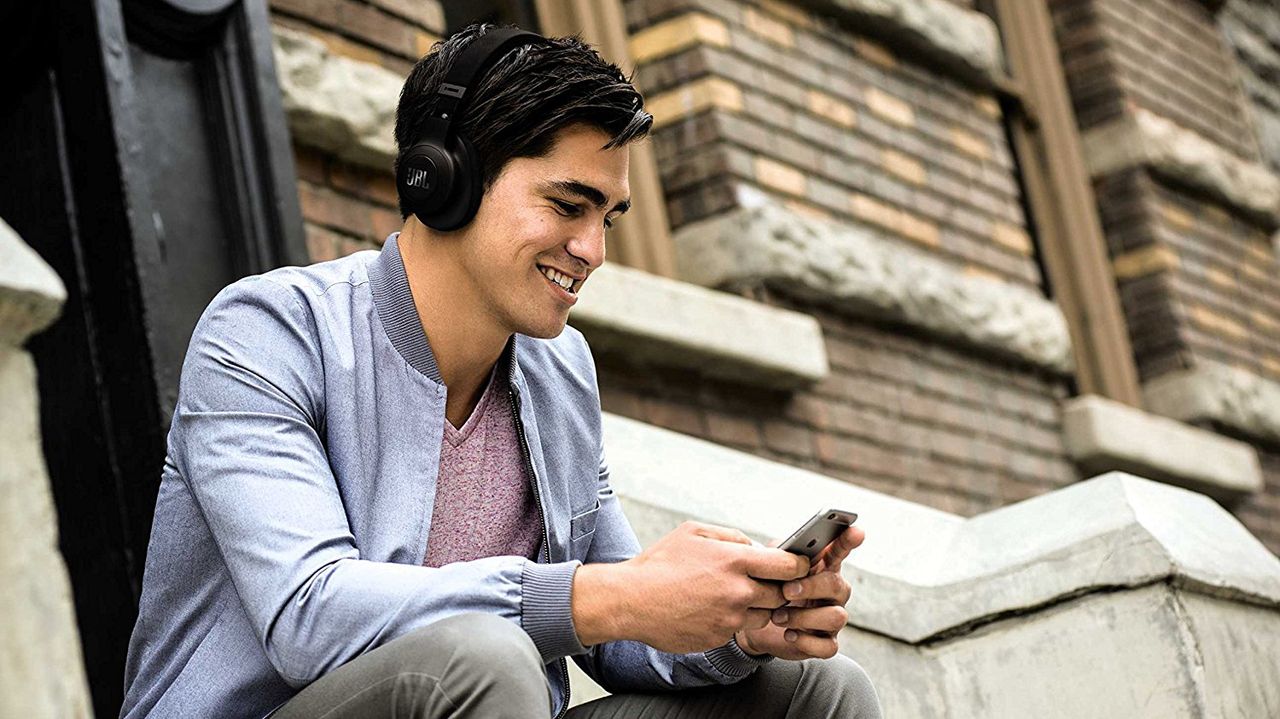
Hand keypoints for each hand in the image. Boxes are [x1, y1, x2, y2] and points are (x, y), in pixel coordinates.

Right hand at [573, 521, 808, 653]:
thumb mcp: (694, 532)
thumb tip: (756, 546)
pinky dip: (733, 620)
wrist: (631, 600)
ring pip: (764, 616)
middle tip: (762, 581)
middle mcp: (738, 592)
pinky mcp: (719, 638)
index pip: (790, 566)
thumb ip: (731, 536)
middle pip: (782, 594)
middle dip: (777, 588)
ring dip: (757, 607)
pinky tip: (712, 609)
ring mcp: (730, 618)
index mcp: (735, 561)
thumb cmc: (660, 563)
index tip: (794, 565)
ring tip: (732, 595)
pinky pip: (739, 629)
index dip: (797, 565)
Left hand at [735, 525, 863, 659]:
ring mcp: (832, 617)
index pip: (839, 551)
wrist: (754, 625)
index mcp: (822, 569)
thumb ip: (779, 556)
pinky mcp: (826, 643)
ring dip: (804, 617)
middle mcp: (833, 593)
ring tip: (778, 616)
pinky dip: (807, 641)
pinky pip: (828, 646)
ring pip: (836, 617)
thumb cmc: (769, 590)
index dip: (848, 542)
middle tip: (786, 590)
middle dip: (811, 587)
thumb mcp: (770, 569)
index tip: (856, 531)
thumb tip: (783, 553)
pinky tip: (789, 634)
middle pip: (837, 585)